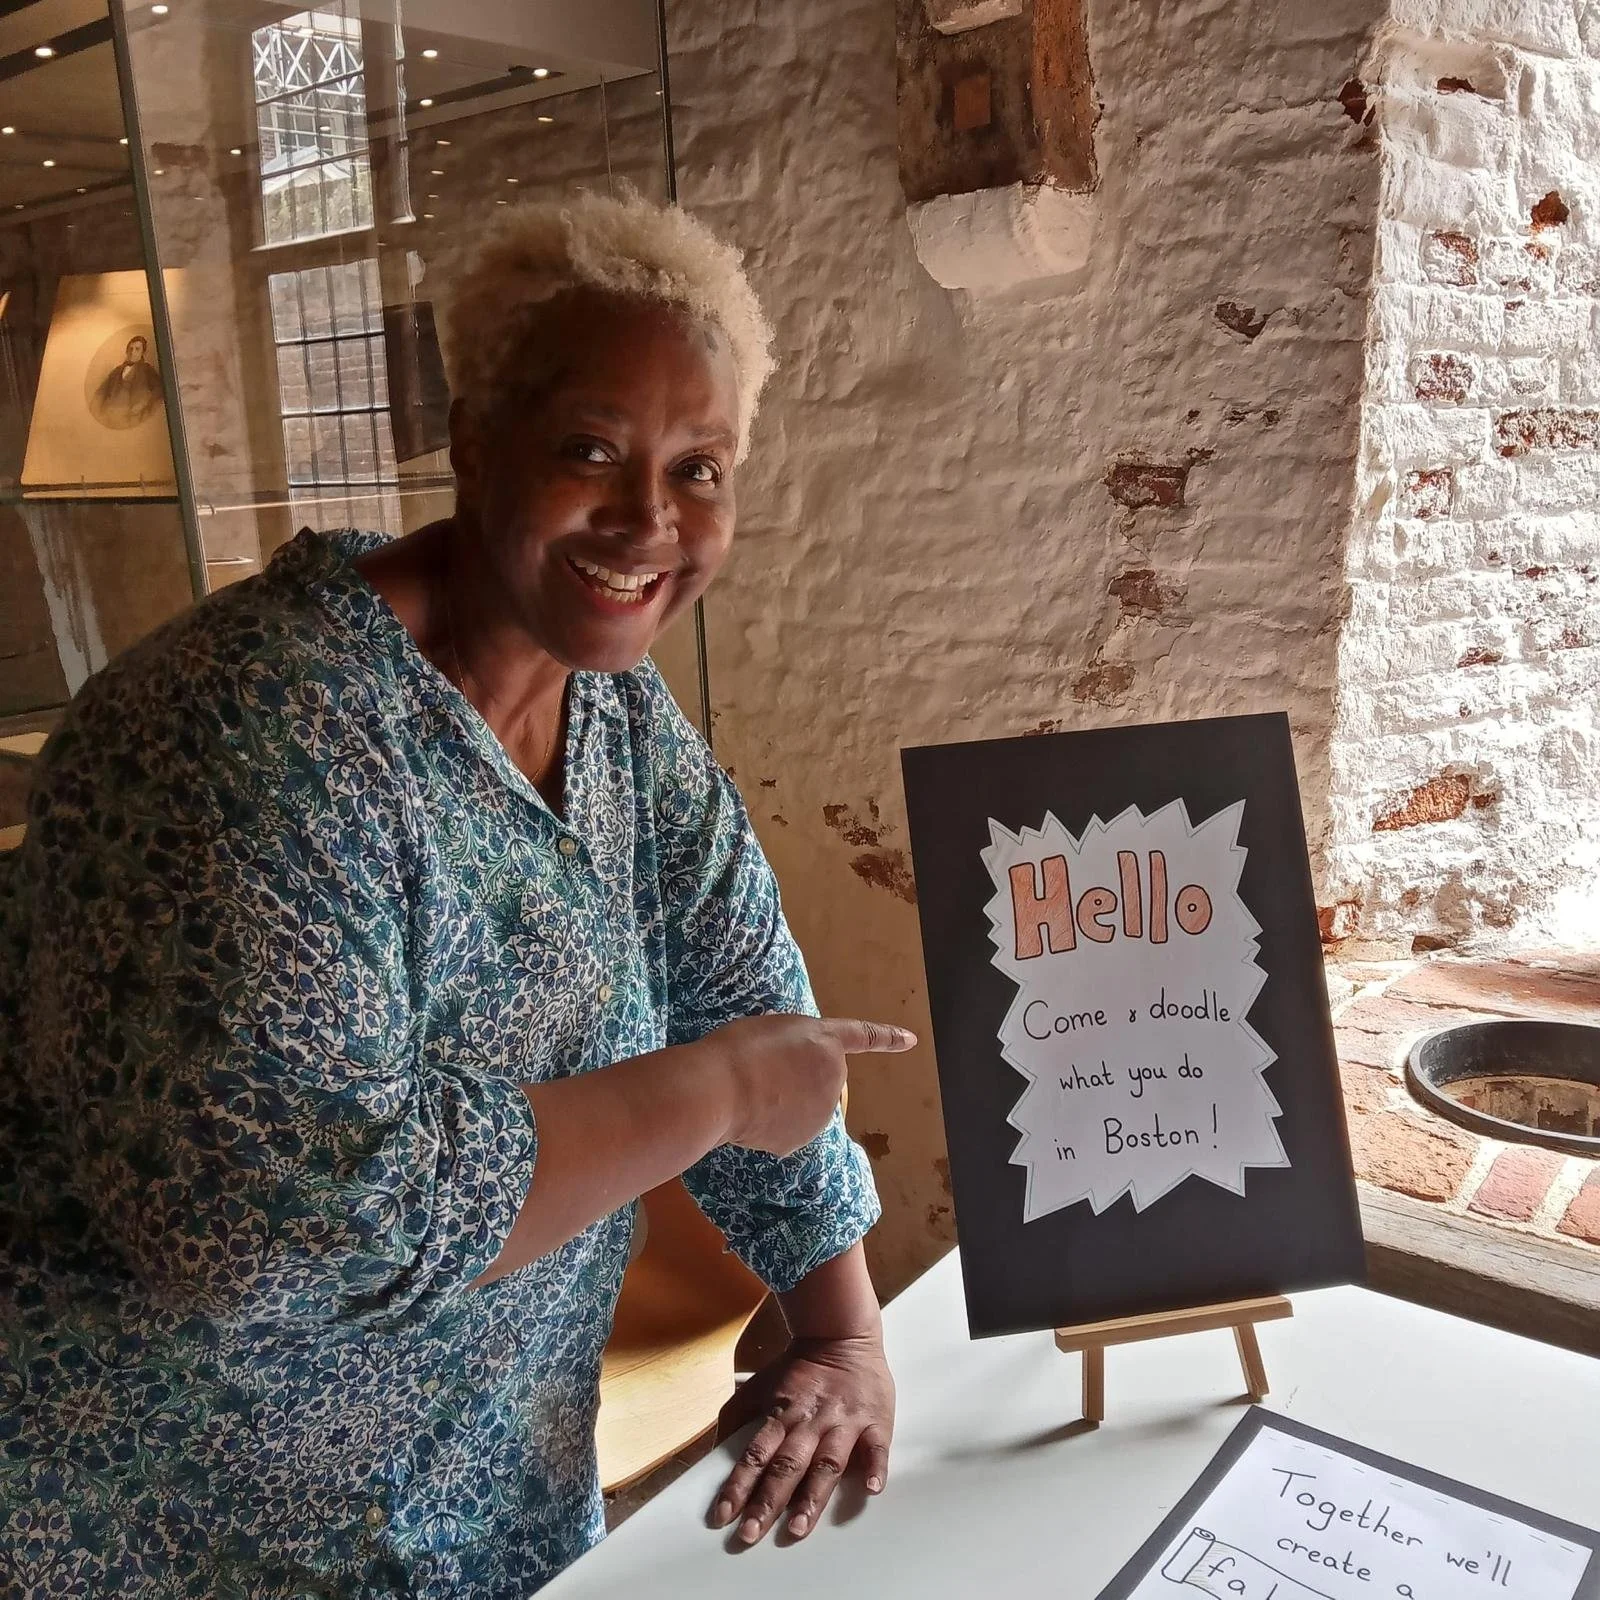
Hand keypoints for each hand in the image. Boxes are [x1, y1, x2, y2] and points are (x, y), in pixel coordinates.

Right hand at [703, 1016, 915, 1156]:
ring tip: (752, 1093)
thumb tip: (791, 1073)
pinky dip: (770, 1126)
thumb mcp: (773, 1029)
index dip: (887, 1037)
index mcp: (825, 1041)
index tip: (910, 1040)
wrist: (721, 1089)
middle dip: (798, 1079)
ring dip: (783, 1103)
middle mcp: (832, 1077)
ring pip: (802, 1107)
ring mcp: (821, 1113)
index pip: (863, 1036)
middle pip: (819, 1078)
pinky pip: (786, 1130)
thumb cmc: (740, 1049)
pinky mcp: (801, 1140)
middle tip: (763, 1073)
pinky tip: (750, 1116)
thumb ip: (794, 1046)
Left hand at [710, 1333, 894, 1544]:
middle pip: (786, 1465)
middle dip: (767, 1501)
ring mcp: (844, 1422)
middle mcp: (811, 1421)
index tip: (722, 1516)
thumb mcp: (760, 1386)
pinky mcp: (874, 1421)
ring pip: (826, 1463)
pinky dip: (874, 1467)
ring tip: (798, 1528)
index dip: (737, 1485)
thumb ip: (738, 1417)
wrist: (841, 1333)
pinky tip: (870, 1489)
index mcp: (782, 1413)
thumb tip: (714, 1453)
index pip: (755, 1454)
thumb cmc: (798, 1368)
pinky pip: (876, 1446)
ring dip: (812, 1496)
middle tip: (751, 1535)